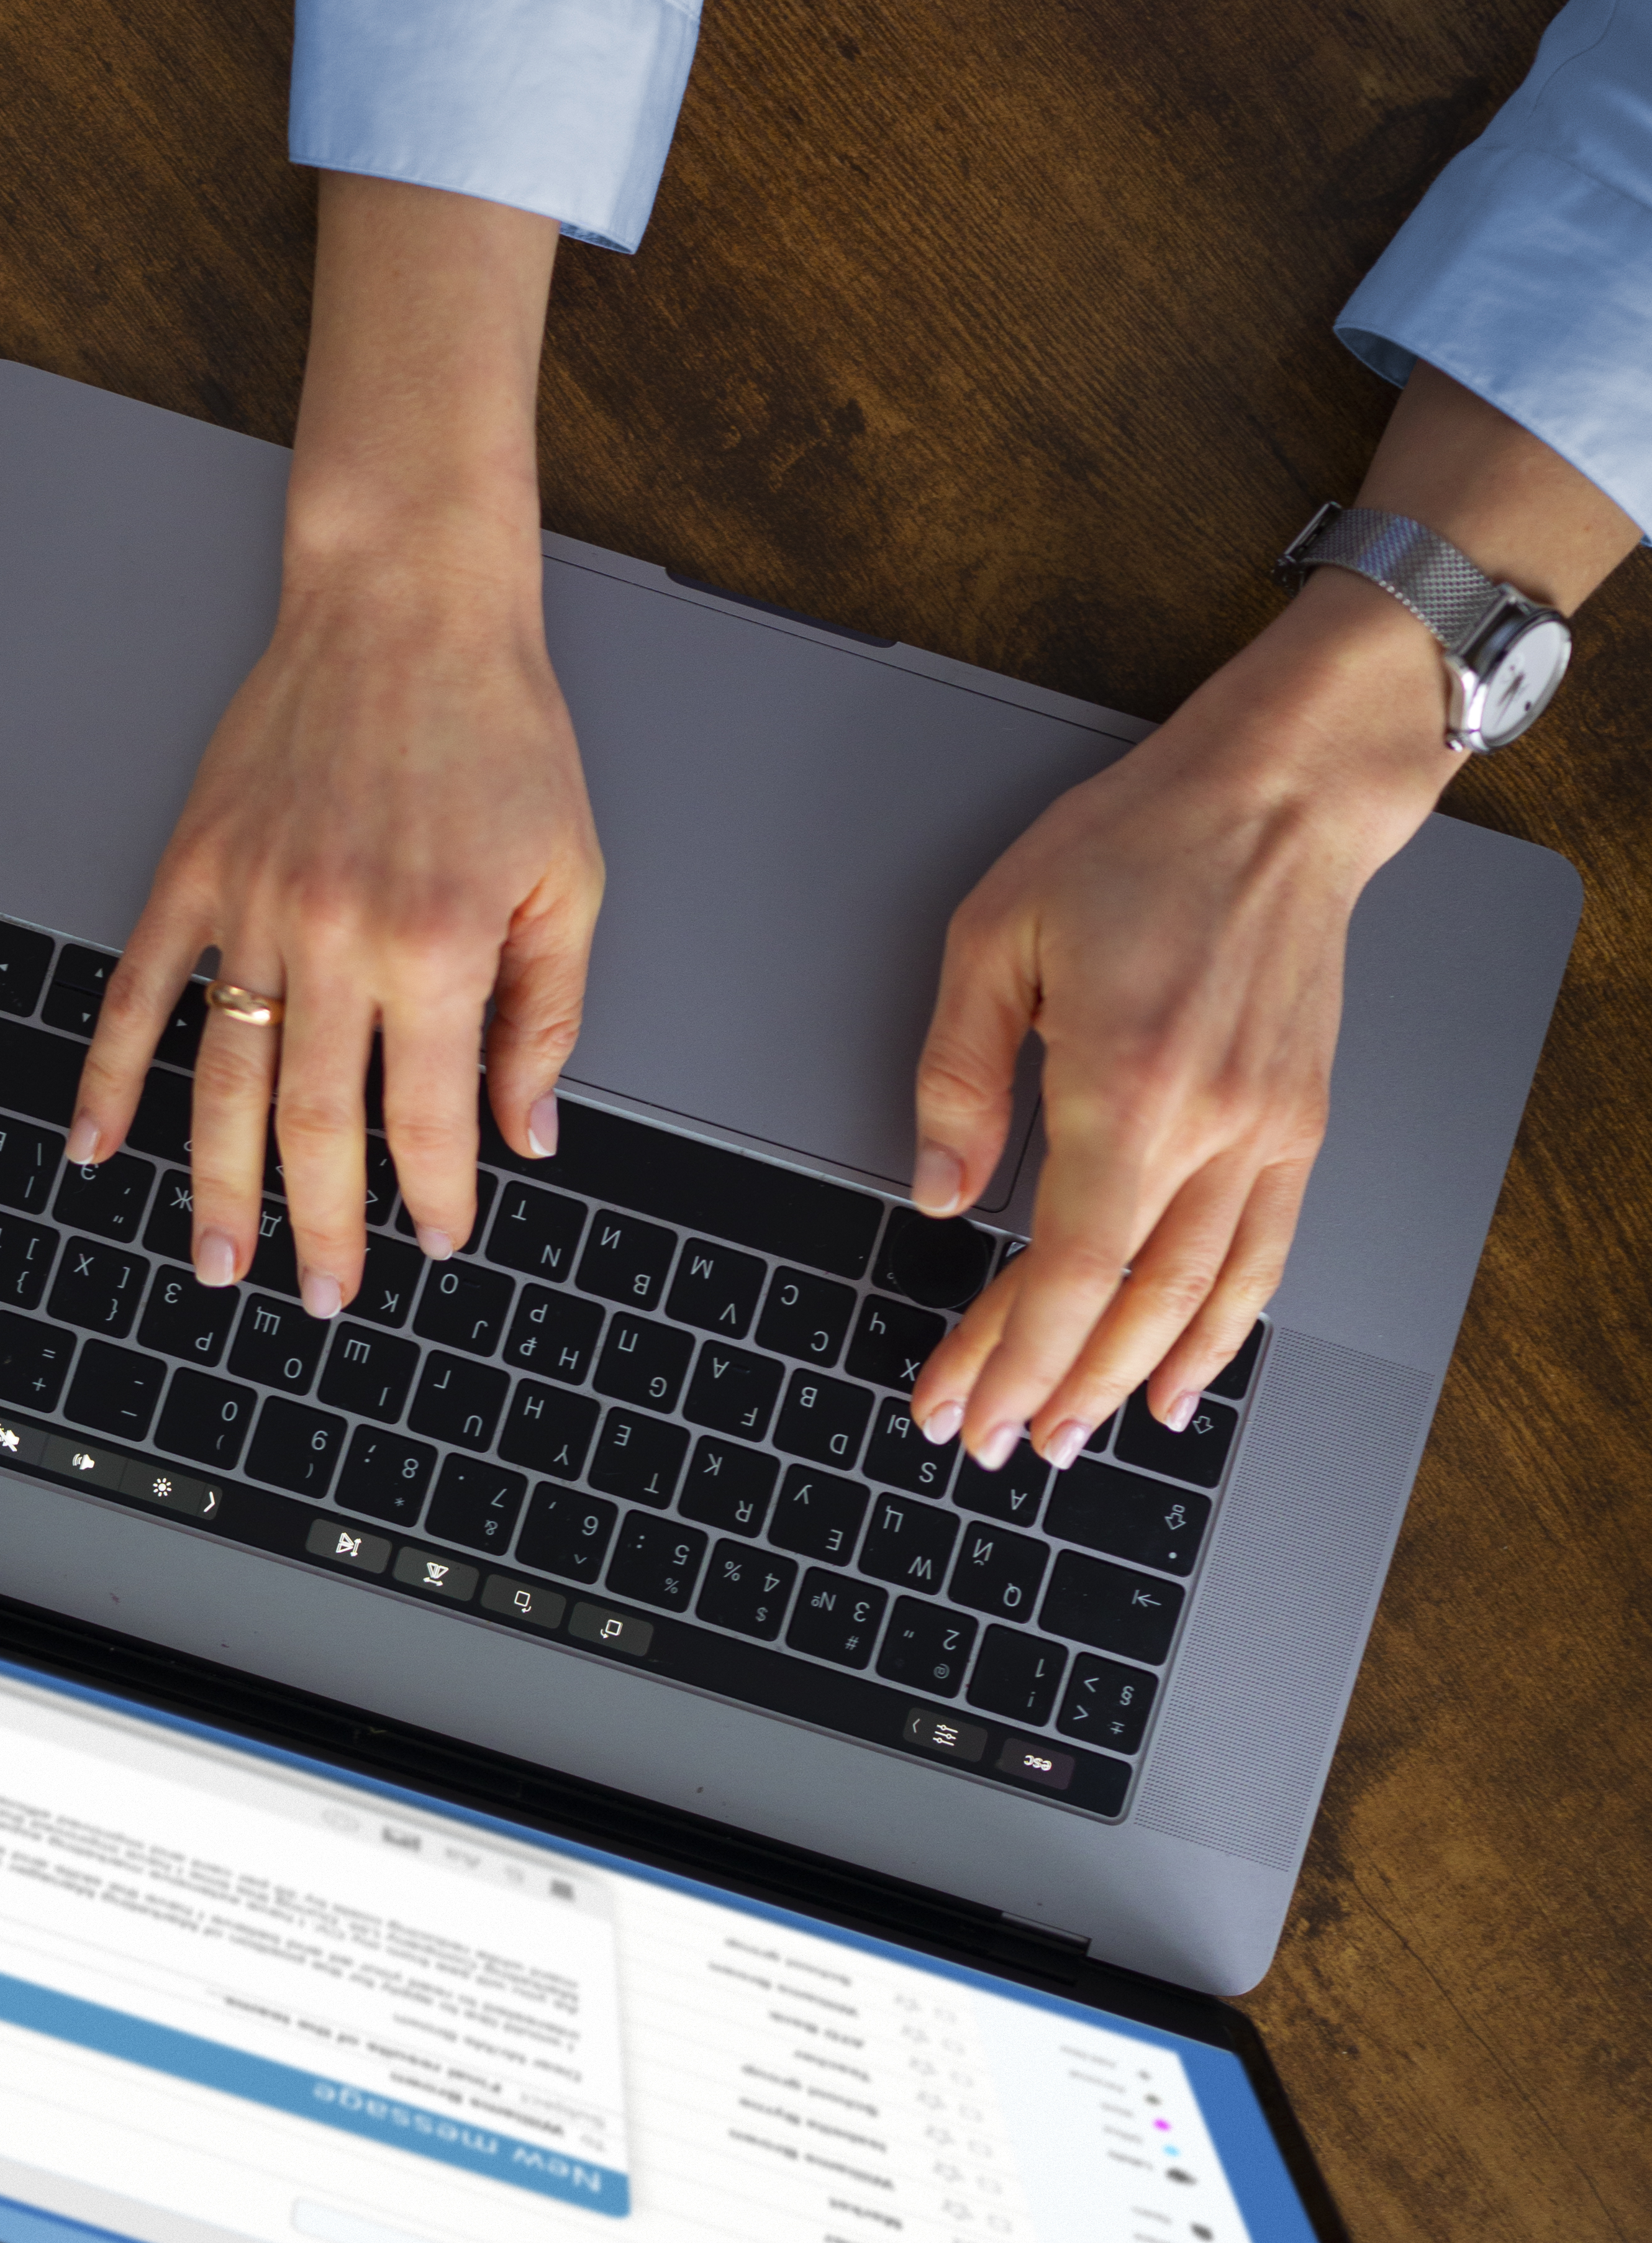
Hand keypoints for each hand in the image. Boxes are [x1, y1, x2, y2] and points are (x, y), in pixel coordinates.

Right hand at [64, 171, 593, 1311]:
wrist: (408, 605)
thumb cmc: (498, 731)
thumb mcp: (567, 878)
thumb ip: (546, 1015)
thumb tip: (524, 1132)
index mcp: (437, 945)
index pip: (428, 1115)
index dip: (432, 1194)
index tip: (434, 1241)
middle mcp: (338, 936)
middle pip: (315, 1123)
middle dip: (322, 1227)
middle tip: (323, 1297)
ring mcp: (255, 905)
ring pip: (223, 1081)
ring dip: (216, 1185)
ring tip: (217, 1259)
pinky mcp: (196, 867)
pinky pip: (140, 991)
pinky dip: (109, 1074)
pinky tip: (95, 1142)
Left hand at [905, 572, 1454, 1468]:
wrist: (1275, 801)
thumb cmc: (1137, 846)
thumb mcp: (994, 934)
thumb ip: (958, 1074)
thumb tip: (942, 1192)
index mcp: (1126, 1084)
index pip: (1065, 1269)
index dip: (1009, 1352)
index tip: (959, 1402)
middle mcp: (1211, 1125)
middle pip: (1127, 1305)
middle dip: (1053, 1387)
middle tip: (997, 1441)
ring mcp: (1268, 1132)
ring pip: (1199, 1299)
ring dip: (1130, 1380)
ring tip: (1071, 1434)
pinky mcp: (1299, 1125)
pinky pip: (1264, 1258)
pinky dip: (1224, 1332)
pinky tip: (1184, 1378)